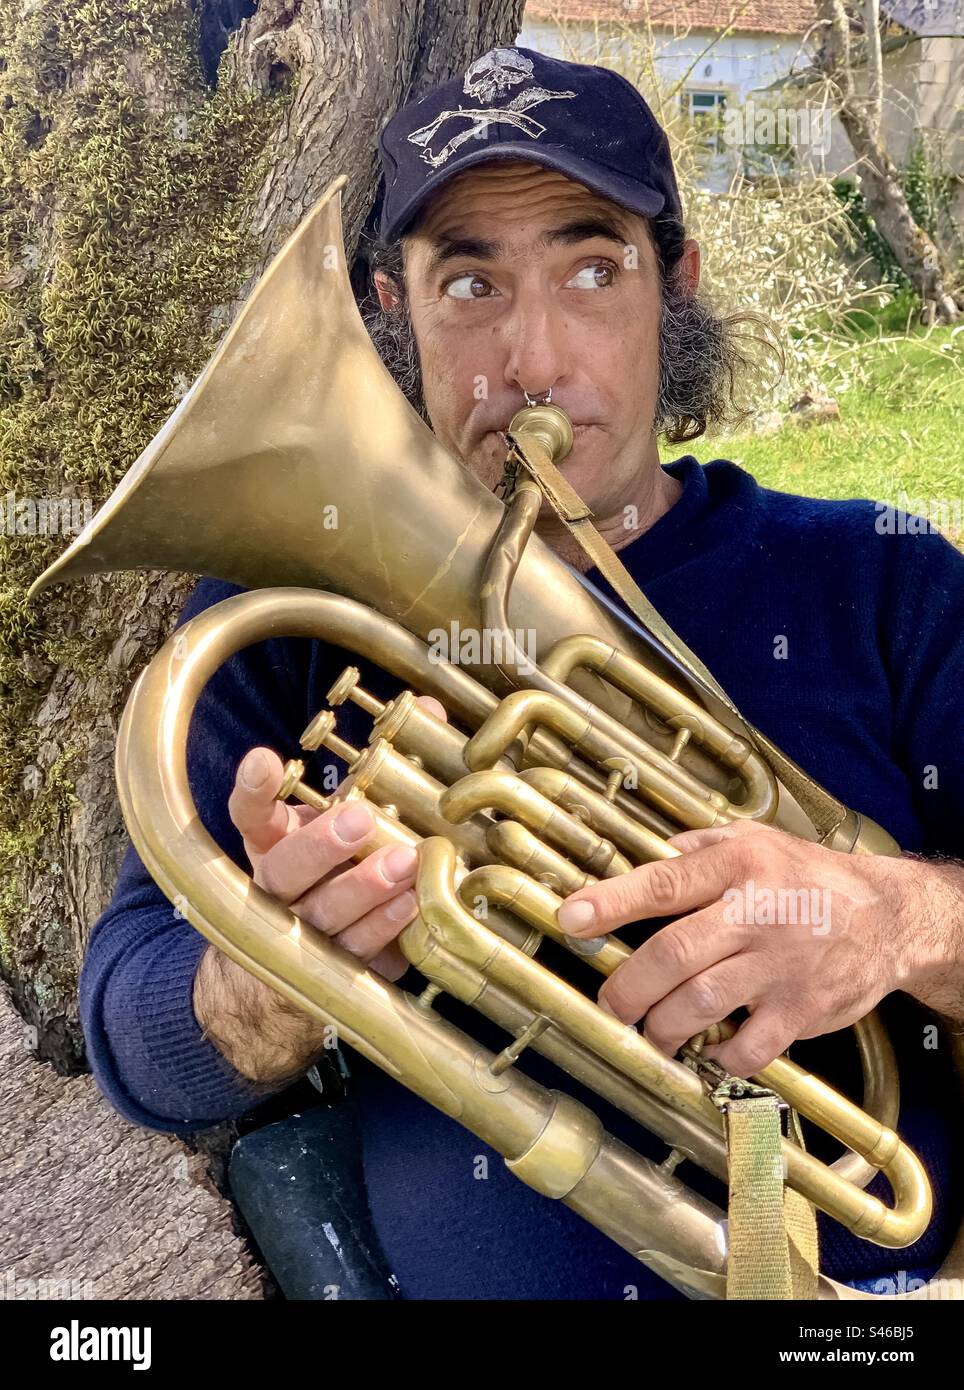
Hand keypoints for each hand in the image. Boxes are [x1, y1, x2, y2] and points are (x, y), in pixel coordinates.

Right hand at [228, 705, 441, 980]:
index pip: (248, 815)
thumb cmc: (340, 869)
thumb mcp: (347, 814)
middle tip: (358, 817)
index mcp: (272, 847)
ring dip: (365, 890)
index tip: (262, 758)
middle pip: (286, 871)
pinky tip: (413, 905)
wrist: (301, 972)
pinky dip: (387, 930)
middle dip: (321, 845)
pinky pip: (361, 957)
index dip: (252, 791)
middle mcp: (279, 893)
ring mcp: (306, 939)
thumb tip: (428, 709)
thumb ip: (385, 764)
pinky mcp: (340, 974)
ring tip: (403, 862)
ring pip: (326, 917)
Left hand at [556, 819, 951, 1076]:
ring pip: (702, 1003)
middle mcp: (758, 913)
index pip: (665, 882)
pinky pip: (749, 1046)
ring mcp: (780, 965)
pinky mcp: (802, 1009)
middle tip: (610, 1003)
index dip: (612, 902)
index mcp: (741, 866)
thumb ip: (701, 848)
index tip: (572, 918)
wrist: (892, 918)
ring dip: (663, 1027)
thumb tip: (650, 854)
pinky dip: (720, 1056)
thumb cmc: (811, 877)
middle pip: (673, 954)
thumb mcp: (757, 840)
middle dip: (629, 986)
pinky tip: (708, 1051)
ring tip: (651, 1033)